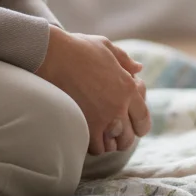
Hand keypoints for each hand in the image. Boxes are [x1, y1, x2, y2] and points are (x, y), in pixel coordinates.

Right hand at [35, 27, 150, 154]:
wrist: (52, 55)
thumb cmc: (78, 48)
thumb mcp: (106, 47)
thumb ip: (124, 60)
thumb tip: (138, 68)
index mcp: (128, 88)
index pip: (143, 118)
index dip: (141, 126)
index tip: (136, 128)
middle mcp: (118, 107)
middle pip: (129, 137)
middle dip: (124, 139)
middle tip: (116, 136)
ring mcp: (101, 119)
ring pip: (112, 146)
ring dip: (108, 144)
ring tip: (101, 138)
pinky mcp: (84, 126)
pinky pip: (94, 148)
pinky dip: (93, 146)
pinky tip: (88, 138)